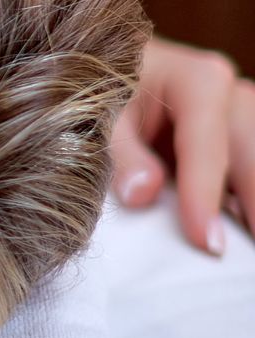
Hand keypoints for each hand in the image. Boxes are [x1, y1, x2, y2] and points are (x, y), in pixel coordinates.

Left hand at [110, 35, 254, 253]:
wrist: (109, 75)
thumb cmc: (102, 91)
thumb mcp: (97, 116)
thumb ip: (119, 153)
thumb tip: (143, 193)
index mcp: (198, 80)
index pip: (208, 148)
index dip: (206, 198)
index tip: (208, 244)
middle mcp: (232, 96)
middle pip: (253, 157)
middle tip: (250, 262)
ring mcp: (242, 120)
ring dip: (251, 205)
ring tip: (247, 251)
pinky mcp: (239, 144)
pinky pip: (249, 173)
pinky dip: (246, 204)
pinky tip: (244, 235)